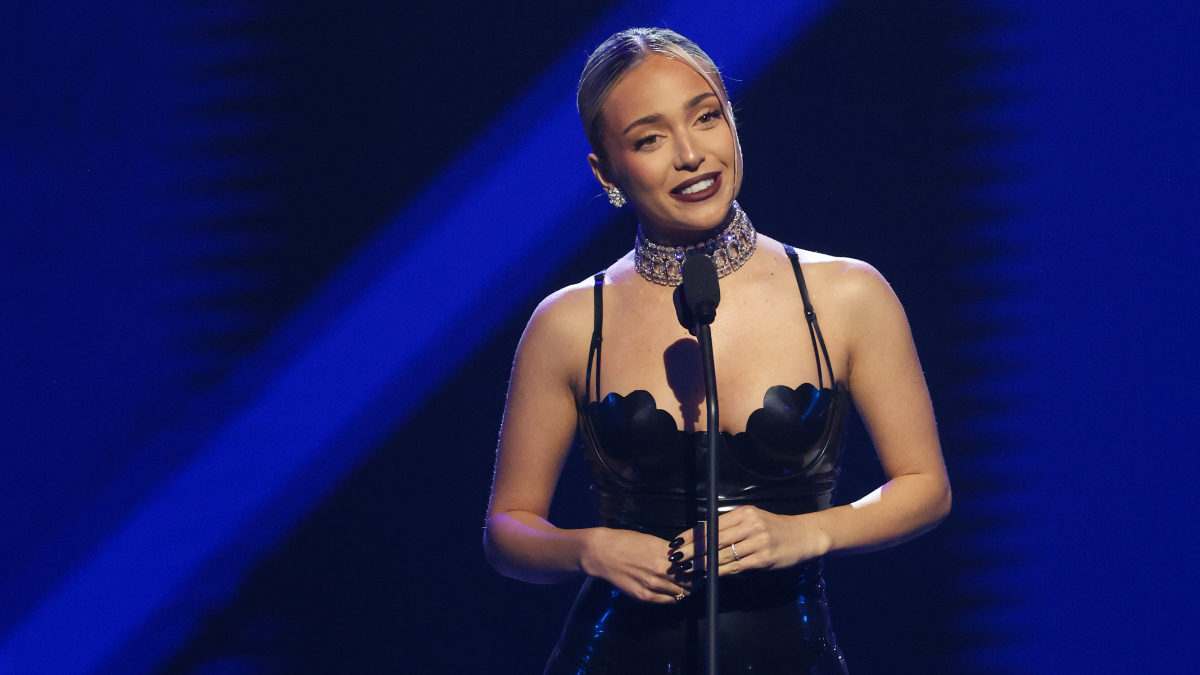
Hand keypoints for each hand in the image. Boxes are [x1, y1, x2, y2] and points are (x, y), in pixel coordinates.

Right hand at [581, 527, 694, 603]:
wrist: (602, 553)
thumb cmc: (626, 541)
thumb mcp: (651, 541)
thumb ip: (668, 551)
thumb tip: (684, 557)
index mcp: (665, 555)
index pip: (692, 566)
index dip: (700, 568)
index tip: (704, 568)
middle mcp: (661, 572)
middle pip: (689, 581)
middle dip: (696, 580)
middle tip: (699, 578)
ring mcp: (652, 586)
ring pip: (680, 592)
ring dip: (687, 590)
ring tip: (689, 586)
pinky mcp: (644, 596)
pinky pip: (667, 601)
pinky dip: (674, 598)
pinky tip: (675, 593)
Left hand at [669, 506, 831, 576]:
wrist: (804, 536)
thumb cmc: (775, 528)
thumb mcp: (754, 520)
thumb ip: (732, 526)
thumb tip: (704, 536)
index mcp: (744, 513)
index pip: (712, 524)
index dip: (693, 534)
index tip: (677, 541)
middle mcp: (750, 525)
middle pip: (714, 539)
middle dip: (692, 550)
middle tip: (675, 558)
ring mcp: (757, 542)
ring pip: (723, 555)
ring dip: (702, 564)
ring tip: (686, 569)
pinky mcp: (763, 559)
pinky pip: (735, 567)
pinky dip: (719, 572)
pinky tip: (708, 575)